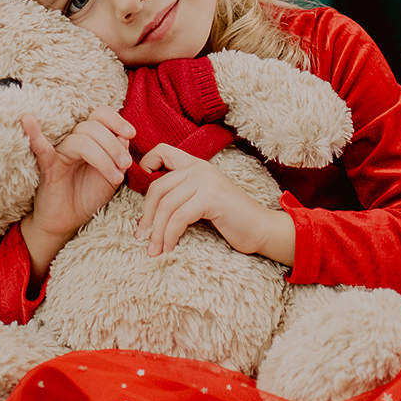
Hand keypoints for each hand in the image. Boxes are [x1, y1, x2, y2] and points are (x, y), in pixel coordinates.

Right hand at [19, 107, 134, 277]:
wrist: (68, 222)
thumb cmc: (88, 196)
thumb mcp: (112, 175)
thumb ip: (119, 154)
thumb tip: (125, 135)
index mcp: (90, 139)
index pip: (100, 115)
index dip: (116, 120)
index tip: (131, 134)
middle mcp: (74, 141)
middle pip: (93, 128)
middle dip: (114, 145)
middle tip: (126, 164)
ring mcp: (60, 152)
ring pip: (81, 141)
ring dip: (104, 157)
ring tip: (116, 177)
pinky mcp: (47, 166)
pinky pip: (41, 148)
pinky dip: (34, 134)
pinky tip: (28, 120)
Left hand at [135, 145, 295, 265]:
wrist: (262, 229)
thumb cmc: (231, 219)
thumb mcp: (203, 199)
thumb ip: (183, 193)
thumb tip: (150, 207)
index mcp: (196, 165)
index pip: (162, 151)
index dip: (145, 164)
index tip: (139, 191)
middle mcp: (199, 168)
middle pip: (157, 187)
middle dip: (146, 216)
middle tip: (142, 237)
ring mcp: (206, 181)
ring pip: (166, 206)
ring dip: (156, 232)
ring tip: (154, 250)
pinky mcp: (211, 198)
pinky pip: (179, 218)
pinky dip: (170, 236)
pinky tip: (170, 248)